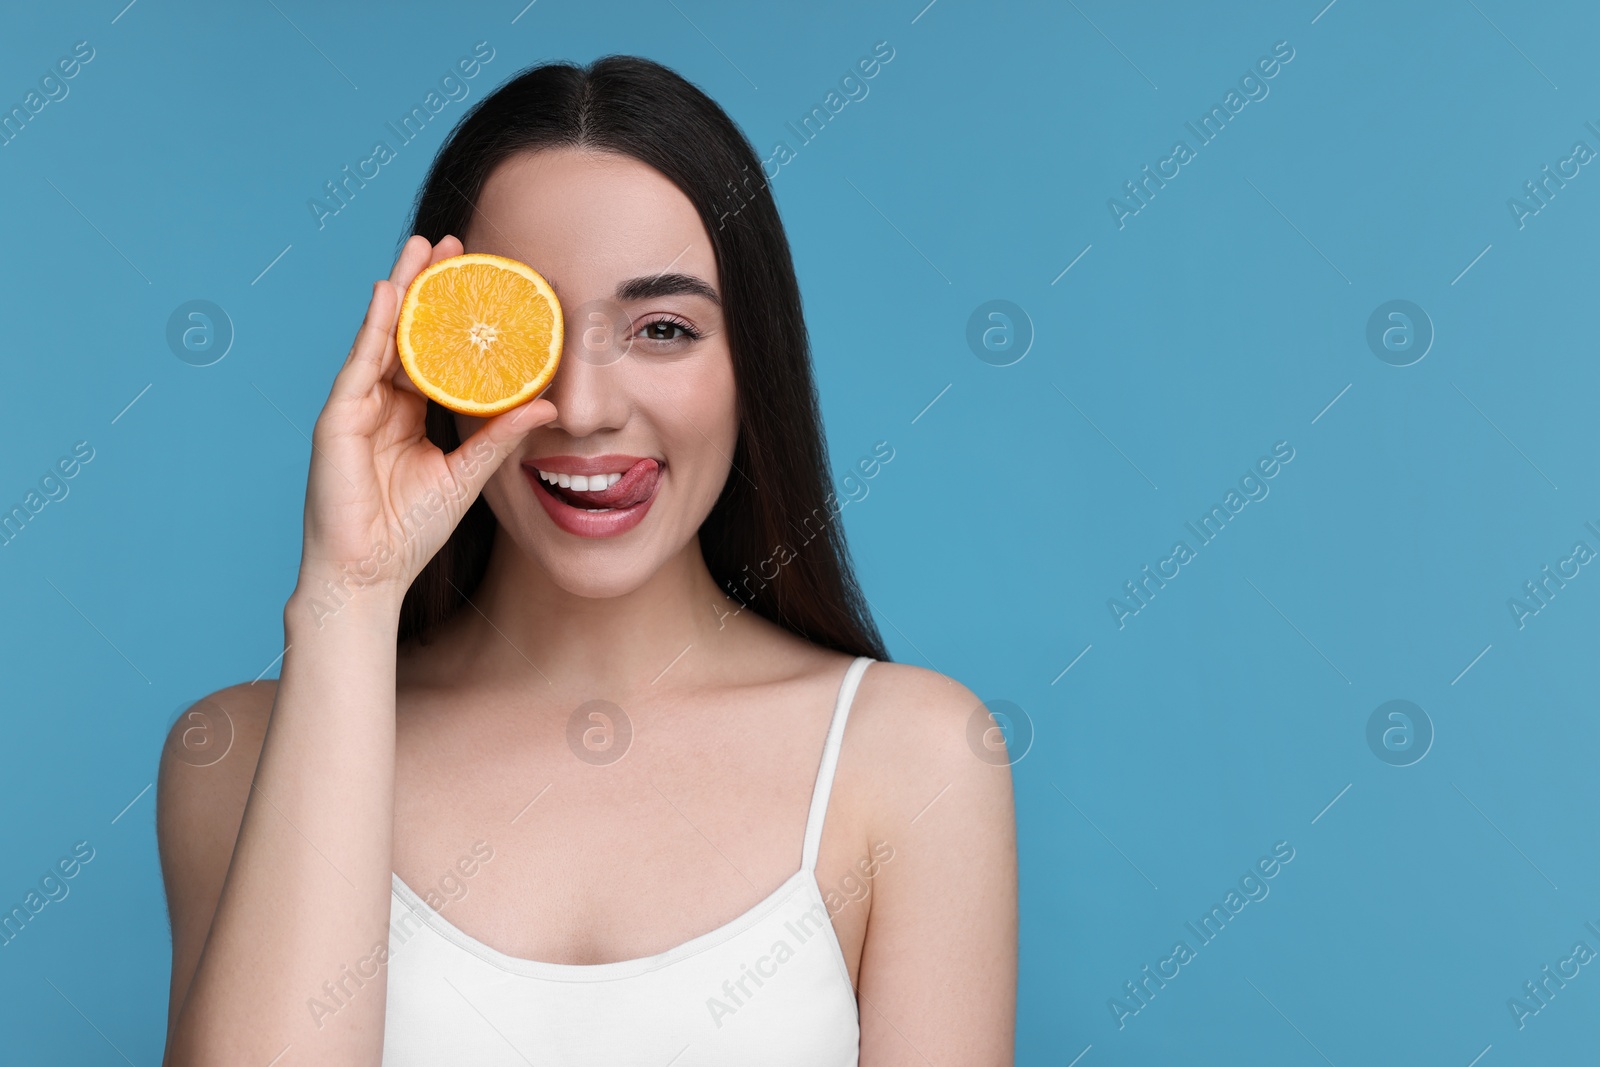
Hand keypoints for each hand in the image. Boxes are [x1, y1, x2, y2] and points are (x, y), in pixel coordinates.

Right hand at [292, 234, 555, 616]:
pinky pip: (358, 364)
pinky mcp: (337, 420)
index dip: (451, 314)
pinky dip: (373, 328)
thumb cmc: (411, 532)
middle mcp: (380, 403)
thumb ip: (501, 434)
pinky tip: (390, 294)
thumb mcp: (469, 473)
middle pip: (405, 331)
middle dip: (425, 285)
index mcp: (409, 414)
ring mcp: (355, 407)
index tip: (476, 276)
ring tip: (420, 248)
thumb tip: (548, 405)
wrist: (371, 575)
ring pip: (380, 336)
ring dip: (400, 289)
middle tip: (449, 242)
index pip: (432, 350)